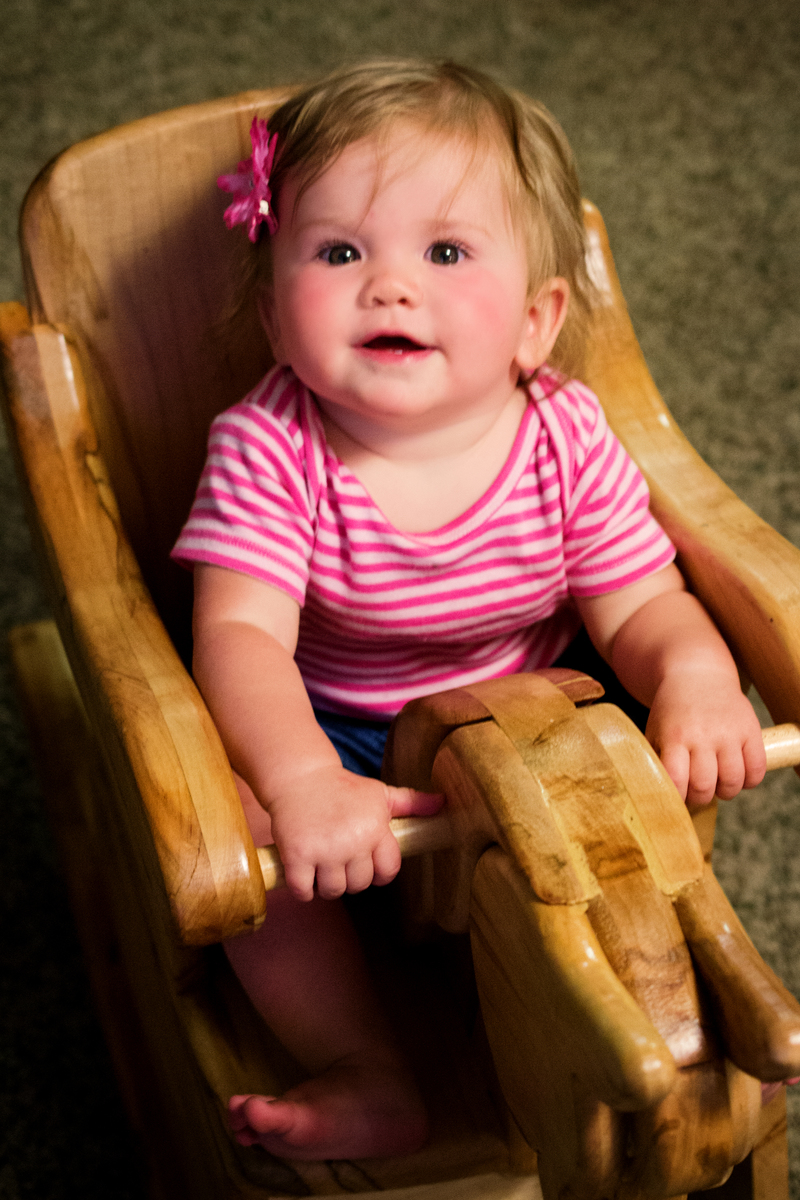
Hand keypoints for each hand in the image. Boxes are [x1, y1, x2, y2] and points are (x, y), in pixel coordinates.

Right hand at [265, 764, 442, 900]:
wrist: (299, 776)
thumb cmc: (342, 787)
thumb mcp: (379, 793)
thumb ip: (411, 803)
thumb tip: (443, 803)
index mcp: (375, 828)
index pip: (387, 872)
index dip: (377, 872)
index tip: (364, 863)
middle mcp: (353, 840)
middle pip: (359, 885)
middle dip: (349, 876)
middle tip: (338, 858)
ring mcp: (325, 849)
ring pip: (333, 890)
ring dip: (326, 884)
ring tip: (320, 864)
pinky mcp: (297, 855)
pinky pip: (303, 890)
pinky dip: (303, 888)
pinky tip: (302, 872)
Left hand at [645, 668, 765, 805]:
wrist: (698, 675)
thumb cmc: (672, 711)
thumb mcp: (655, 731)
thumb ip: (654, 760)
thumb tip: (655, 793)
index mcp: (675, 736)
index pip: (676, 780)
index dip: (677, 798)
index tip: (676, 800)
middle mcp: (702, 735)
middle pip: (705, 785)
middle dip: (700, 797)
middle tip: (697, 791)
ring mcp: (729, 732)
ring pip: (732, 781)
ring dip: (725, 791)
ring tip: (718, 784)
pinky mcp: (750, 729)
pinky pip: (756, 770)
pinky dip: (749, 781)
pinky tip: (738, 775)